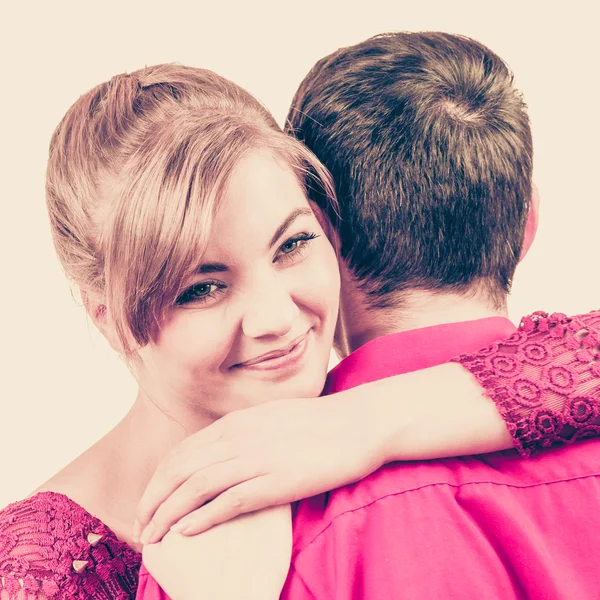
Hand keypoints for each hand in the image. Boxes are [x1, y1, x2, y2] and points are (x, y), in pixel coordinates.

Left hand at [134, 393, 383, 543]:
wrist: (356, 424)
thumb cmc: (319, 422)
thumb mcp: (272, 416)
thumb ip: (245, 430)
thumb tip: (225, 444)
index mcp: (237, 424)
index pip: (183, 451)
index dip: (160, 478)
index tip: (151, 498)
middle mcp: (239, 438)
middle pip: (180, 469)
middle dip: (154, 498)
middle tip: (141, 522)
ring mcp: (256, 459)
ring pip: (196, 487)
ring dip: (168, 513)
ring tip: (153, 534)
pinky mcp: (275, 481)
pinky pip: (228, 502)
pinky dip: (201, 518)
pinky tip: (187, 532)